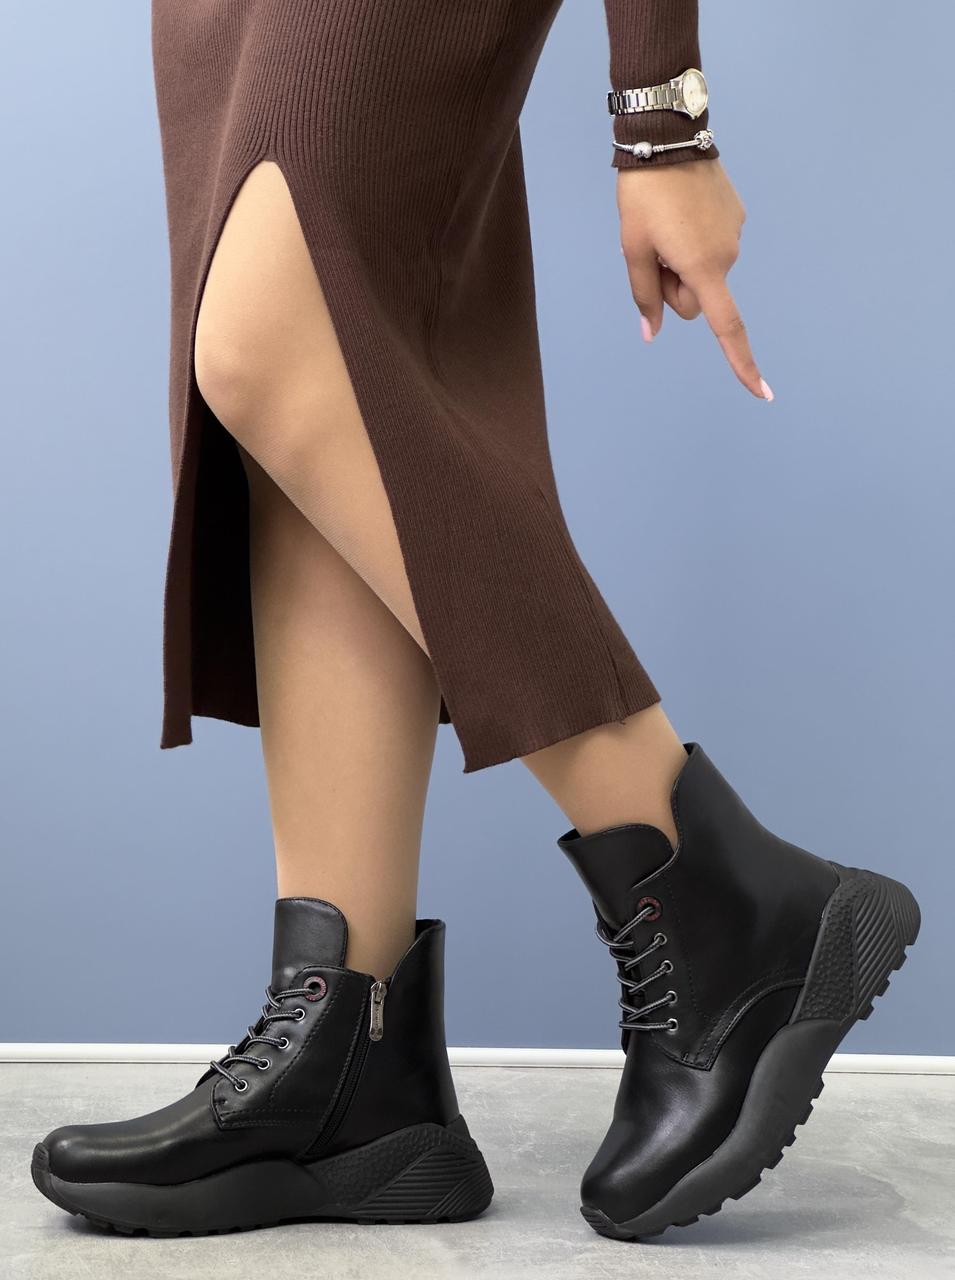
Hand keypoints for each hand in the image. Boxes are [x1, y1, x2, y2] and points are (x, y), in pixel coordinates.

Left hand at [616, 158, 771, 400]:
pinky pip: (710, 246)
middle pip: (698, 300)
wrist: (667, 137)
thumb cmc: (643, 196)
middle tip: (651, 253)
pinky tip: (679, 212)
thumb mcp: (633, 249)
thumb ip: (644, 295)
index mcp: (703, 268)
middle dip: (674, 287)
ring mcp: (735, 234)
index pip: (726, 327)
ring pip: (704, 273)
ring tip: (664, 226)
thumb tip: (652, 333)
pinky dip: (693, 241)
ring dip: (682, 262)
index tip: (763, 393)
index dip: (742, 364)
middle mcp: (728, 256)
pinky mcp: (736, 215)